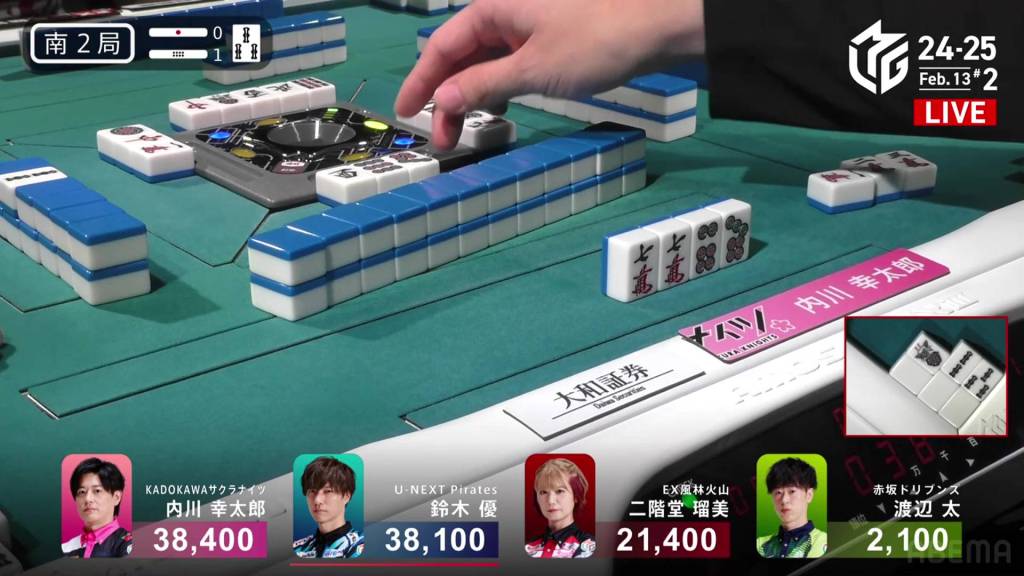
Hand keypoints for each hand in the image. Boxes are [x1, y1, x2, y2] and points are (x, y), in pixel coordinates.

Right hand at [395, 0, 704, 148]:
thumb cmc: (594, 41)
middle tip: (441, 138)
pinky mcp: (549, 40)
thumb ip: (484, 84)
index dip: (420, 80)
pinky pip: (509, 64)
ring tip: (465, 132)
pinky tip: (496, 110)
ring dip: (471, 96)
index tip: (406, 112)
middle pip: (461, 55)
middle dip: (446, 95)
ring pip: (485, 62)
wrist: (657, 26)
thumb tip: (443, 98)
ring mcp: (529, 26)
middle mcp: (506, 12)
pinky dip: (498, 88)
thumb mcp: (533, 69)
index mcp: (494, 8)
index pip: (442, 45)